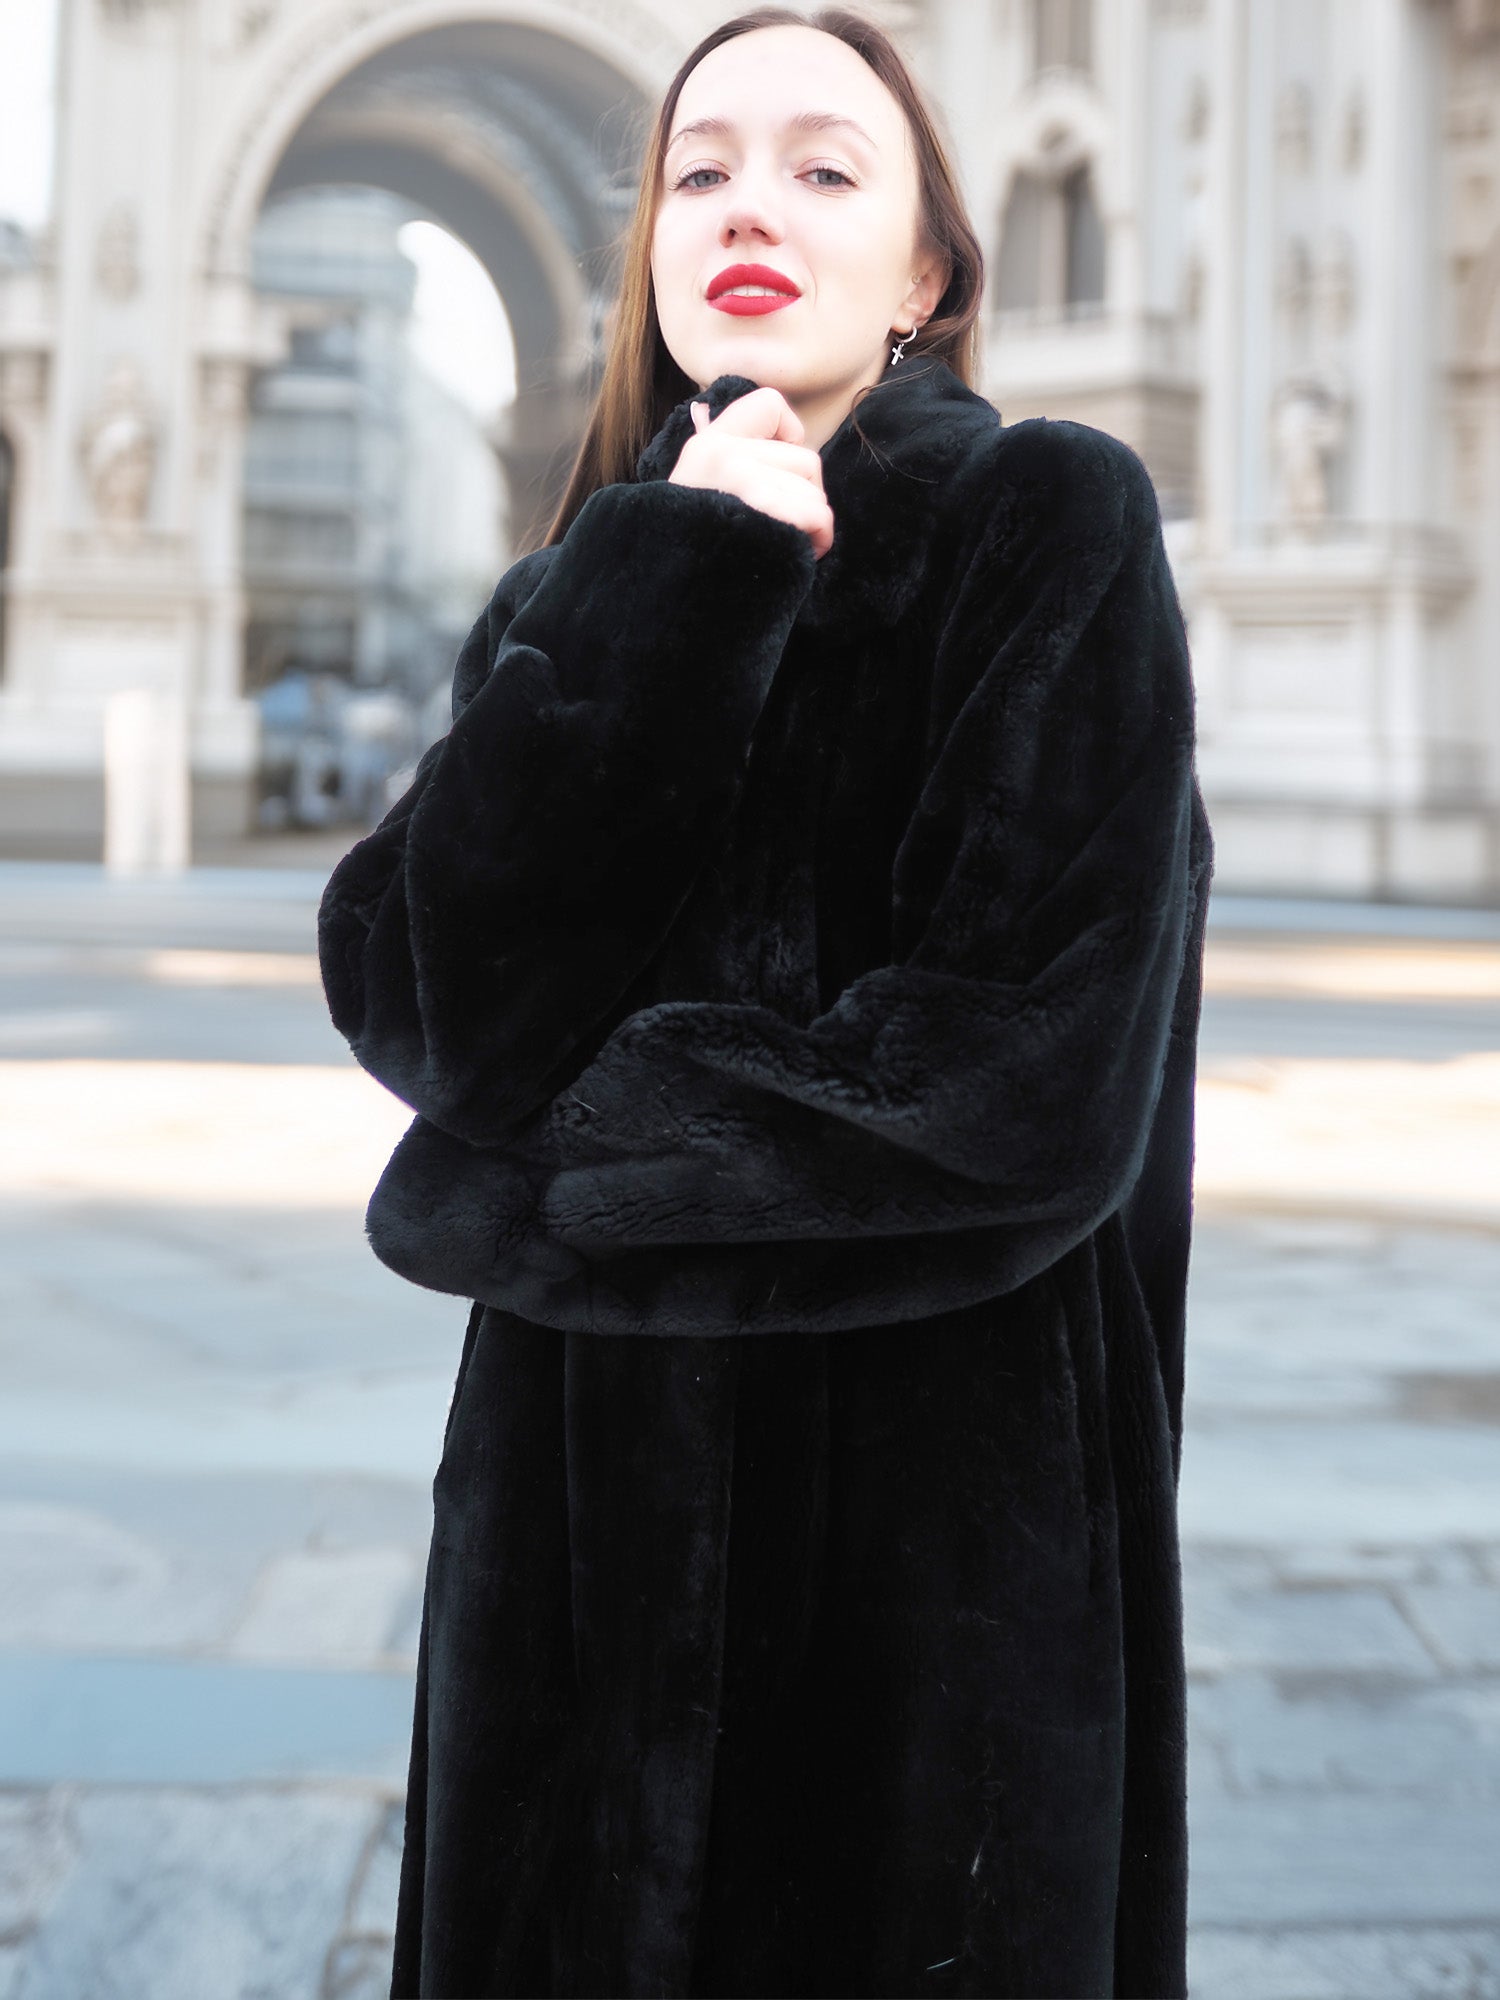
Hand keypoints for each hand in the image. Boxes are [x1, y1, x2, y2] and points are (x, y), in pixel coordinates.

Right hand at [668, 386, 834, 559]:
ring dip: (814, 524)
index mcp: (706, 446)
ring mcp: (739, 480)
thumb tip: (733, 425)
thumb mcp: (698, 494)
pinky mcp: (761, 510)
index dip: (789, 434)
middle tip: (787, 528)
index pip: (769, 403)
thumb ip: (726, 462)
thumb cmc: (694, 550)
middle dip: (807, 499)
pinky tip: (802, 554)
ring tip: (787, 545)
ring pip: (815, 491)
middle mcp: (721, 454)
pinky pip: (817, 515)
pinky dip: (819, 539)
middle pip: (807, 459)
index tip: (777, 471)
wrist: (669, 596)